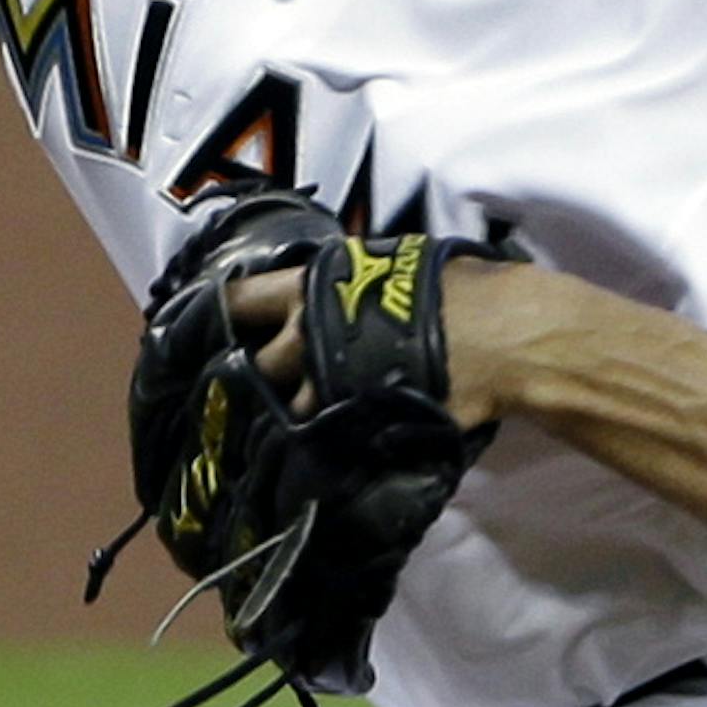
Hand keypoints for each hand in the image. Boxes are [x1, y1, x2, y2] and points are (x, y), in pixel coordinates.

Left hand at [226, 253, 538, 432]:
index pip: (240, 299)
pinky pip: (321, 437)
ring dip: (288, 413)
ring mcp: (326, 385)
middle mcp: (306, 335)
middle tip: (265, 382)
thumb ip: (342, 285)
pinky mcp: (351, 424)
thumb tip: (325, 291)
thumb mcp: (387, 266)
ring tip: (302, 417)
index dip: (220, 313)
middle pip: (254, 364)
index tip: (207, 326)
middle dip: (257, 375)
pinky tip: (331, 439)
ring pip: (283, 408)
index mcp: (311, 286)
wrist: (499, 335)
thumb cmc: (455, 288)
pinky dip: (322, 440)